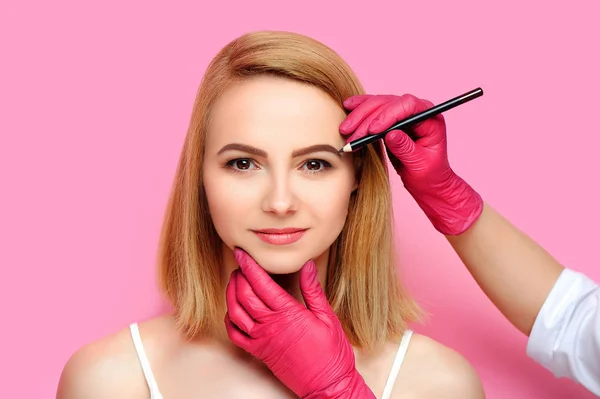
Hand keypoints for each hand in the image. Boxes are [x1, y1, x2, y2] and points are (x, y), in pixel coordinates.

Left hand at [225, 248, 375, 398]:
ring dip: (232, 294)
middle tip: (241, 263)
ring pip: (236, 312)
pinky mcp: (259, 353)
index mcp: (288, 313)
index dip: (249, 266)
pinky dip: (230, 319)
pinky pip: (235, 335)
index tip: (242, 253)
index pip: (261, 283)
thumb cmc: (331, 352)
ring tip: (236, 281)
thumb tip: (307, 265)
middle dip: (239, 276)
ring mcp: (262, 340)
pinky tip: (233, 310)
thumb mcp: (327, 316)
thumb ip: (313, 290)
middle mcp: (270, 325)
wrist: (327, 384)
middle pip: (245, 295)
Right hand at [339, 93, 482, 234]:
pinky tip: (348, 108)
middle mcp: (417, 111)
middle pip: (389, 103)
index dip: (388, 114)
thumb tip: (391, 134)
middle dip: (367, 117)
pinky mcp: (390, 120)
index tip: (373, 130)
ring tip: (345, 129)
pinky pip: (374, 110)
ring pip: (378, 105)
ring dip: (359, 115)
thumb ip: (406, 148)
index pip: (408, 106)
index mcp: (430, 118)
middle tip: (351, 132)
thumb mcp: (419, 164)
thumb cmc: (430, 174)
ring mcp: (403, 113)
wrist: (427, 182)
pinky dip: (360, 110)